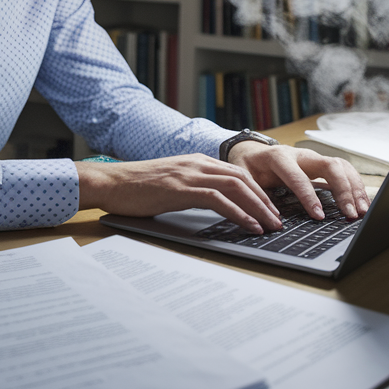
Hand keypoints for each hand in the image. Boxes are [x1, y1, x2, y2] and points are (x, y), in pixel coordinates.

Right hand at [76, 154, 283, 234]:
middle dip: (266, 201)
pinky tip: (249, 226)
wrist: (110, 182)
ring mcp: (189, 174)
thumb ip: (191, 189)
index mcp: (196, 161)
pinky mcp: (181, 189)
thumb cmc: (135, 187)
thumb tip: (212, 207)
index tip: (270, 210)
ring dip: (259, 208)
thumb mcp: (170, 184)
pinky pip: (219, 200)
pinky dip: (239, 213)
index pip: (238, 173)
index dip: (259, 192)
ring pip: (237, 187)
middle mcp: (197, 164)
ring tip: (271, 226)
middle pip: (244, 179)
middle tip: (278, 221)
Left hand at [226, 142, 369, 221]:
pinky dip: (355, 186)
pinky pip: (344, 171)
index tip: (319, 216)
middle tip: (351, 214)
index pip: (298, 177)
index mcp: (279, 157)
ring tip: (362, 211)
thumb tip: (267, 218)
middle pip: (330, 166)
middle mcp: (301, 155)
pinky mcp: (321, 164)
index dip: (309, 196)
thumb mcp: (242, 177)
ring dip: (355, 188)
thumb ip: (253, 194)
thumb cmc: (247, 165)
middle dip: (343, 190)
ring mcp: (314, 158)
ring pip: (341, 167)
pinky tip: (361, 202)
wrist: (251, 150)